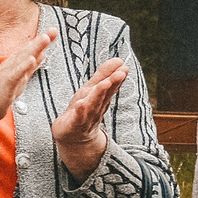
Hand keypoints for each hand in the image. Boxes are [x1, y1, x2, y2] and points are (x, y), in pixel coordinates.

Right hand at [0, 28, 55, 127]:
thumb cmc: (0, 92)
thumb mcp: (20, 78)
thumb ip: (30, 65)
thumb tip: (42, 53)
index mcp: (16, 64)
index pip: (30, 50)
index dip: (42, 41)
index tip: (54, 31)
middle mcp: (11, 66)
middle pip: (27, 51)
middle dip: (40, 41)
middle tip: (52, 30)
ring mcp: (7, 73)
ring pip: (22, 59)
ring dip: (33, 48)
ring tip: (44, 39)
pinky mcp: (4, 84)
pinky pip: (15, 74)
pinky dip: (23, 66)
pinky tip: (30, 60)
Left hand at [50, 56, 126, 180]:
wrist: (74, 138)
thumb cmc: (82, 111)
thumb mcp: (91, 91)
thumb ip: (103, 76)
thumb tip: (119, 60)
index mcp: (101, 98)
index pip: (111, 86)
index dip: (117, 77)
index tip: (124, 66)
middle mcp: (96, 107)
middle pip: (105, 94)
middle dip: (112, 83)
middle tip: (121, 72)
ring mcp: (86, 117)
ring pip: (93, 105)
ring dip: (99, 95)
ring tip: (104, 83)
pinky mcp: (74, 125)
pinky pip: (78, 118)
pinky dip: (79, 112)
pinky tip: (80, 104)